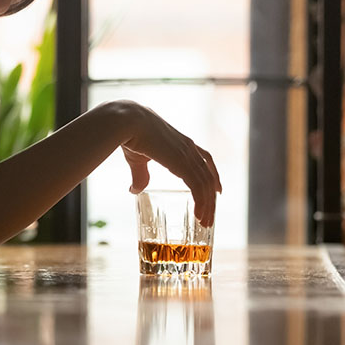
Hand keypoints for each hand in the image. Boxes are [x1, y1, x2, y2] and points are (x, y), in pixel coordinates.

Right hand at [111, 100, 222, 226]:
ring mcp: (187, 155)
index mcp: (181, 143)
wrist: (127, 122)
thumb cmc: (130, 135)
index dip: (212, 174)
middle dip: (211, 197)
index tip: (217, 190)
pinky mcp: (182, 163)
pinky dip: (201, 203)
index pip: (205, 159)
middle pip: (209, 175)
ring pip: (206, 184)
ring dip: (208, 205)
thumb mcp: (138, 159)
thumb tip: (135, 191)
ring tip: (205, 222)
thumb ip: (141, 175)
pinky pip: (199, 187)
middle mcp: (189, 148)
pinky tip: (200, 216)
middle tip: (209, 216)